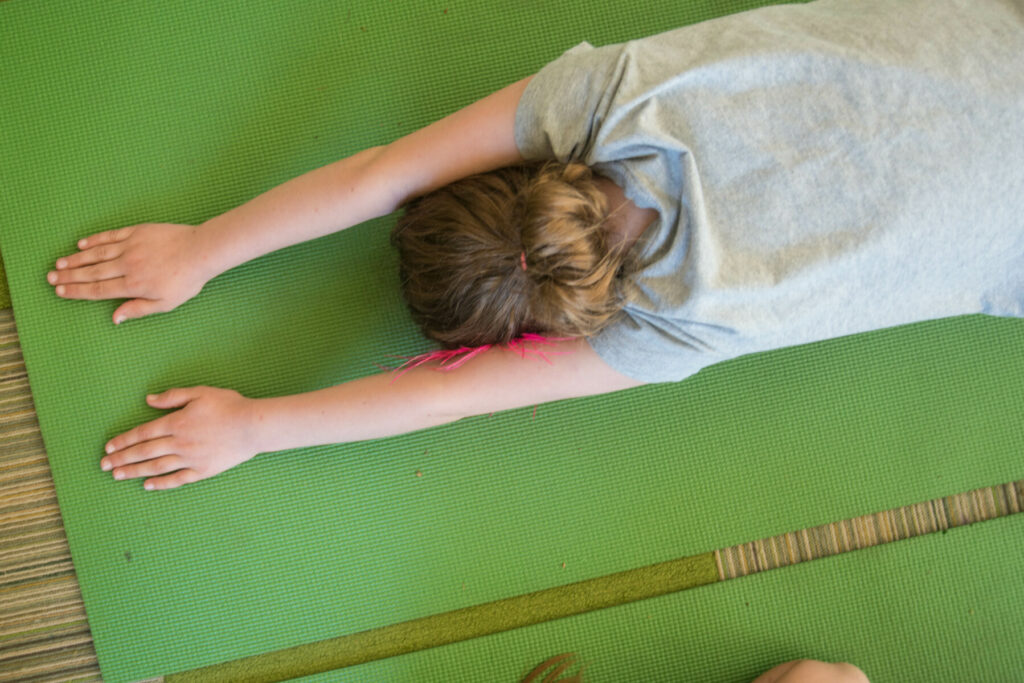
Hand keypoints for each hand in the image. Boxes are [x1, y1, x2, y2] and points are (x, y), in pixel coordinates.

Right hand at [48, 223, 214, 323]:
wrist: (200, 251)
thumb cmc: (186, 280)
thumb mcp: (165, 303)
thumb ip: (138, 309)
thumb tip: (115, 319)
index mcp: (133, 285)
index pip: (98, 290)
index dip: (78, 291)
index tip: (61, 292)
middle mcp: (127, 265)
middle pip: (92, 272)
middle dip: (69, 276)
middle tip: (51, 278)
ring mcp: (131, 246)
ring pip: (97, 253)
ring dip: (76, 259)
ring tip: (60, 264)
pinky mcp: (137, 232)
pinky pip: (110, 236)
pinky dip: (95, 240)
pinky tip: (82, 243)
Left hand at [101, 386, 258, 490]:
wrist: (253, 426)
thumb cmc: (229, 405)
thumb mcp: (200, 393)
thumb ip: (173, 397)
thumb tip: (149, 400)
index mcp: (177, 422)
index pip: (143, 433)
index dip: (124, 440)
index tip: (109, 447)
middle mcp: (179, 442)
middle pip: (144, 452)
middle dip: (122, 459)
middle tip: (104, 465)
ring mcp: (190, 459)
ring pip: (156, 467)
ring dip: (135, 471)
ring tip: (118, 476)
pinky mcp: (202, 470)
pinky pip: (177, 479)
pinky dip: (161, 483)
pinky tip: (147, 485)